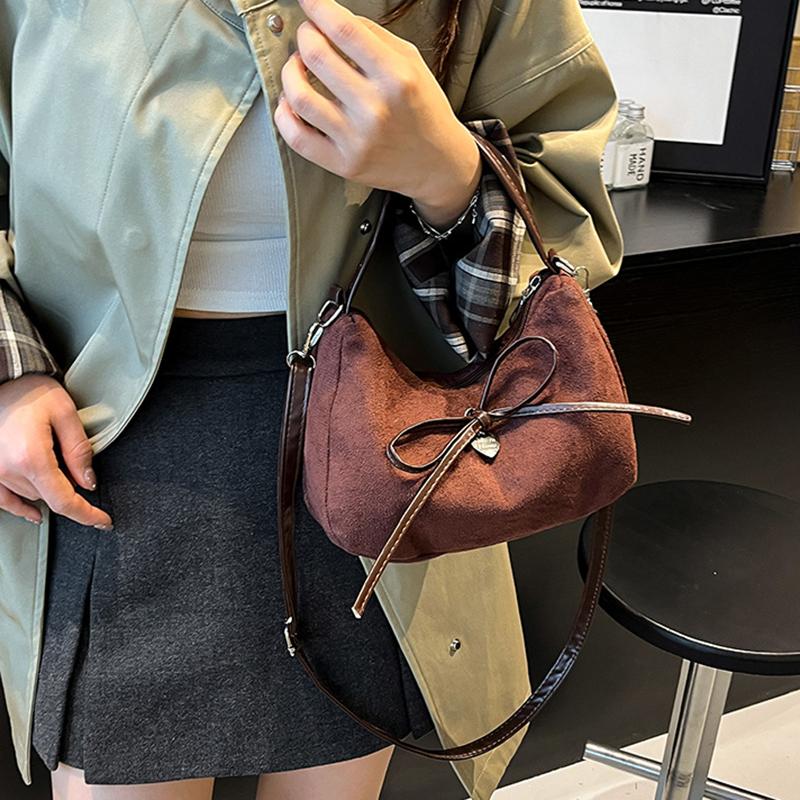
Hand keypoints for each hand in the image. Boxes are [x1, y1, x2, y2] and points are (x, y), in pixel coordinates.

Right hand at [0, 374, 113, 528]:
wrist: (3, 378)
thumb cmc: (32, 391)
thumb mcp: (66, 414)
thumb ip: (79, 451)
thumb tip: (88, 483)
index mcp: (32, 458)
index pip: (64, 500)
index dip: (87, 514)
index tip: (104, 521)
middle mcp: (9, 470)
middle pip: (50, 497)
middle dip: (72, 488)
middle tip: (78, 465)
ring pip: (32, 496)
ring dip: (49, 488)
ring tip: (54, 459)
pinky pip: (3, 499)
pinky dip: (20, 507)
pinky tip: (34, 514)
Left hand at [274, 0, 481, 227]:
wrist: (437, 164)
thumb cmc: (422, 110)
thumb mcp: (412, 63)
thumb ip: (375, 37)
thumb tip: (333, 17)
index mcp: (396, 77)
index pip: (344, 30)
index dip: (317, 8)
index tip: (308, 1)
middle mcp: (376, 109)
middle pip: (316, 56)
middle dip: (305, 36)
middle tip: (308, 36)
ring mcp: (357, 140)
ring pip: (300, 96)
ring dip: (290, 73)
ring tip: (297, 67)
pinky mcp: (344, 164)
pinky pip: (297, 137)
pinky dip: (284, 114)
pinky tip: (291, 103)